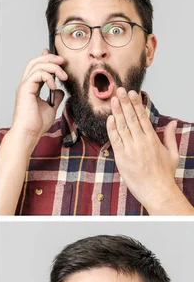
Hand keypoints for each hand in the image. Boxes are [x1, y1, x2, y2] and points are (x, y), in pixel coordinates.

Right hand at [10, 48, 66, 145]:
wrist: (29, 133)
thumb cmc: (36, 124)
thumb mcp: (51, 107)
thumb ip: (55, 96)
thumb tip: (60, 89)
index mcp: (30, 88)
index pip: (37, 67)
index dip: (47, 59)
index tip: (59, 59)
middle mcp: (26, 85)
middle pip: (35, 61)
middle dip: (50, 58)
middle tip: (63, 61)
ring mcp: (24, 86)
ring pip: (37, 65)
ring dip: (53, 67)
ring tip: (63, 76)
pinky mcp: (25, 89)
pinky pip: (38, 74)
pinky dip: (48, 77)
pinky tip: (54, 86)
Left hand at [107, 88, 183, 212]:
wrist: (157, 191)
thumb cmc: (164, 174)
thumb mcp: (172, 153)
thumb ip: (169, 137)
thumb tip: (171, 122)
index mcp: (153, 139)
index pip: (143, 117)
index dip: (137, 104)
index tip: (133, 93)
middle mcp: (141, 142)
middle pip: (131, 118)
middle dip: (125, 103)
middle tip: (120, 90)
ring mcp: (130, 149)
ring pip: (122, 126)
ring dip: (117, 112)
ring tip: (113, 99)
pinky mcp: (121, 157)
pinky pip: (115, 140)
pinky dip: (112, 128)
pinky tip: (110, 118)